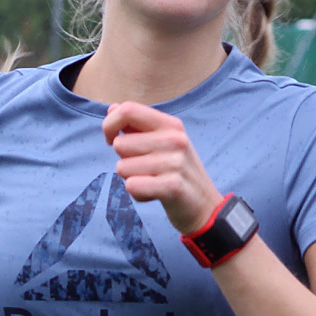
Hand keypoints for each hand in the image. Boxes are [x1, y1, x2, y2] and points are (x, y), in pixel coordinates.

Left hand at [102, 103, 221, 236]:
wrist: (205, 206)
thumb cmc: (176, 172)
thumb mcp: (162, 142)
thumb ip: (136, 125)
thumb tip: (112, 108)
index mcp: (170, 124)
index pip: (127, 110)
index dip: (110, 125)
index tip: (112, 140)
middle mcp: (175, 139)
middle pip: (120, 144)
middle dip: (123, 160)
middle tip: (145, 169)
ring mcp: (175, 162)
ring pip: (122, 167)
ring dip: (131, 179)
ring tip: (152, 182)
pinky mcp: (172, 186)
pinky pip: (132, 186)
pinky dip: (137, 194)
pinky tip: (153, 194)